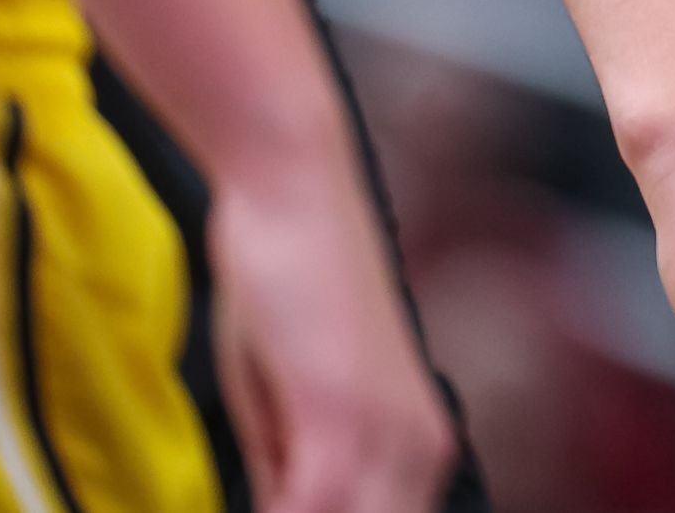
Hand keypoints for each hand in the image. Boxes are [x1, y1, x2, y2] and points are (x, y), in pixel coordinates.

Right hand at [207, 145, 457, 512]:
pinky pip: (310, 511)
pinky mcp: (343, 419)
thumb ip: (289, 468)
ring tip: (264, 490)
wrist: (295, 192)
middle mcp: (423, 449)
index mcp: (422, 447)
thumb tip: (280, 507)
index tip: (277, 503)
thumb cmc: (283, 283)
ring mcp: (389, 436)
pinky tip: (251, 500)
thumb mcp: (283, 403)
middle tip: (269, 497)